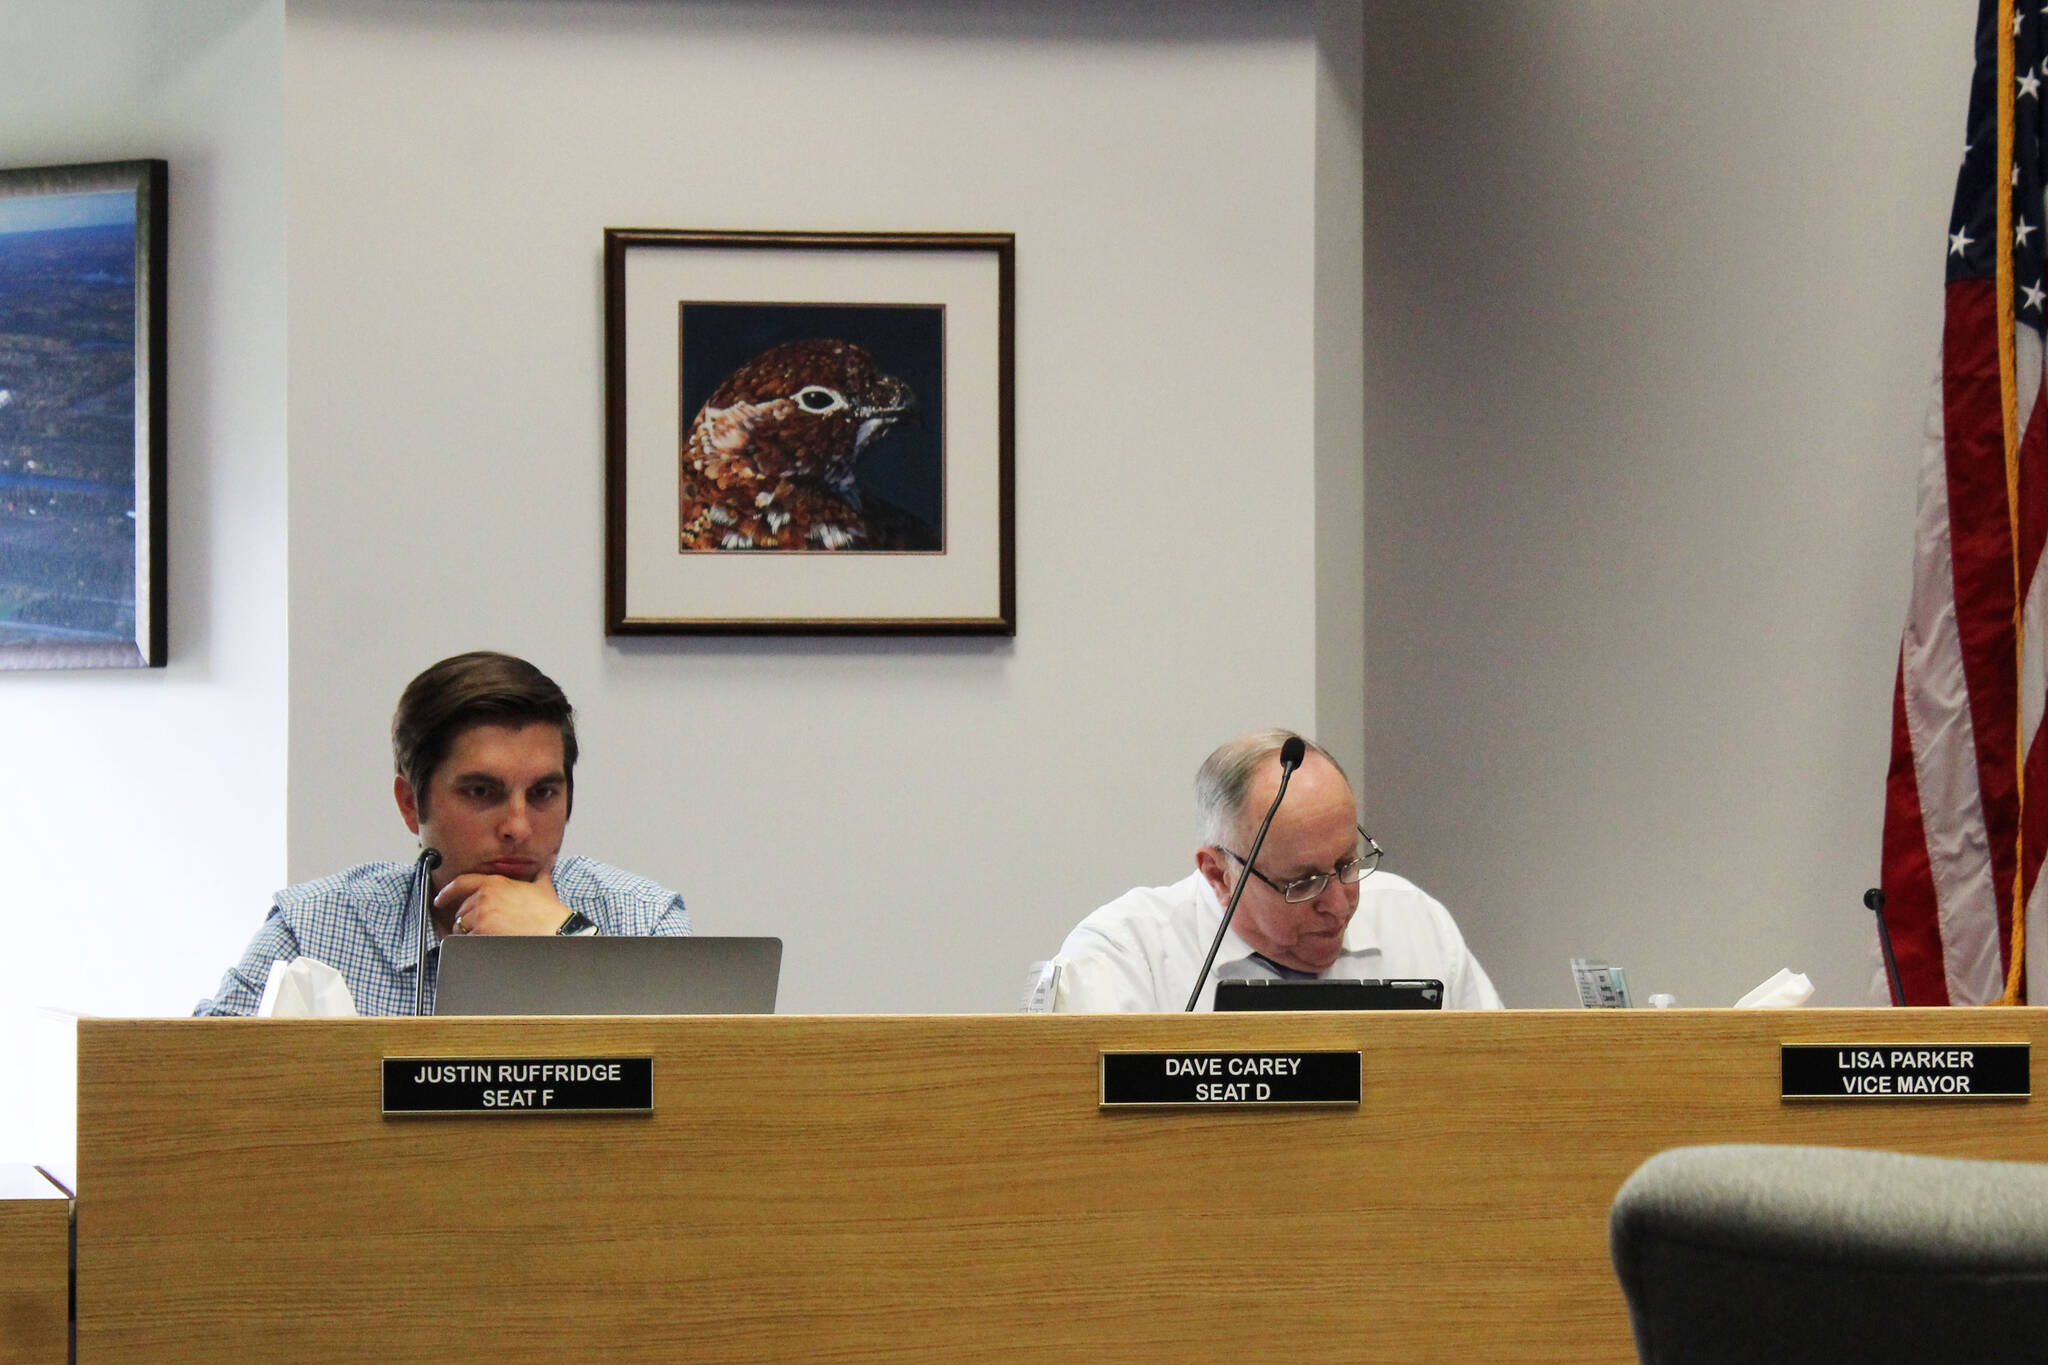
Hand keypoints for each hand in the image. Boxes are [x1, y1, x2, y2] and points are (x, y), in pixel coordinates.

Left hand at [435, 869, 570, 936]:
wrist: (555, 929)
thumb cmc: (549, 910)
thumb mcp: (543, 886)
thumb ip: (541, 872)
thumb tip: (549, 861)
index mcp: (495, 882)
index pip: (461, 883)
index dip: (447, 892)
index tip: (440, 899)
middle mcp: (484, 897)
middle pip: (461, 910)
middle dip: (467, 920)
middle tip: (479, 927)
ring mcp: (482, 915)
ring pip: (462, 927)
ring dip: (468, 933)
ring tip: (485, 936)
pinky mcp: (483, 932)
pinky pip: (467, 940)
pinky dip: (471, 944)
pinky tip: (485, 944)